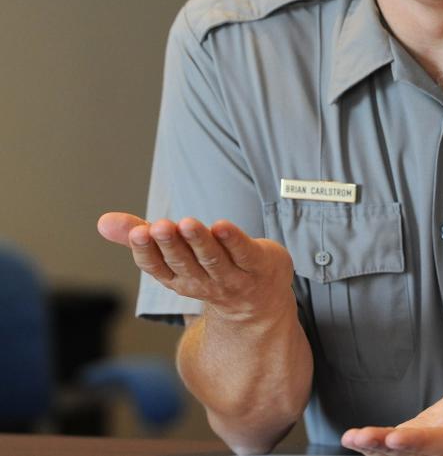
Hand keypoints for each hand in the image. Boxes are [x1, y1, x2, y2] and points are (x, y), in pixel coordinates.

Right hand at [97, 212, 293, 323]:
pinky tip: (223, 226)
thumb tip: (102, 221)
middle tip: (159, 226)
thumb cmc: (210, 270)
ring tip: (187, 223)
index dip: (148, 251)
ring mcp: (232, 277)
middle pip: (184, 262)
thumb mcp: (173, 256)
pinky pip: (245, 254)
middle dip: (171, 244)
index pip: (158, 267)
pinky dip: (234, 241)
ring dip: (200, 242)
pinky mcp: (258, 265)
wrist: (259, 302)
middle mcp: (202, 281)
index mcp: (177, 278)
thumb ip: (140, 237)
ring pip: (213, 259)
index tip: (139, 232)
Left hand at [341, 367, 442, 455]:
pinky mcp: (418, 446)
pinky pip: (395, 449)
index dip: (419, 443)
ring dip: (374, 448)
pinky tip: (354, 439)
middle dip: (385, 447)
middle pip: (414, 454)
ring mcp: (432, 451)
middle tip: (361, 438)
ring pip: (400, 455)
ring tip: (352, 438)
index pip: (442, 441)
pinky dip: (374, 445)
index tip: (396, 438)